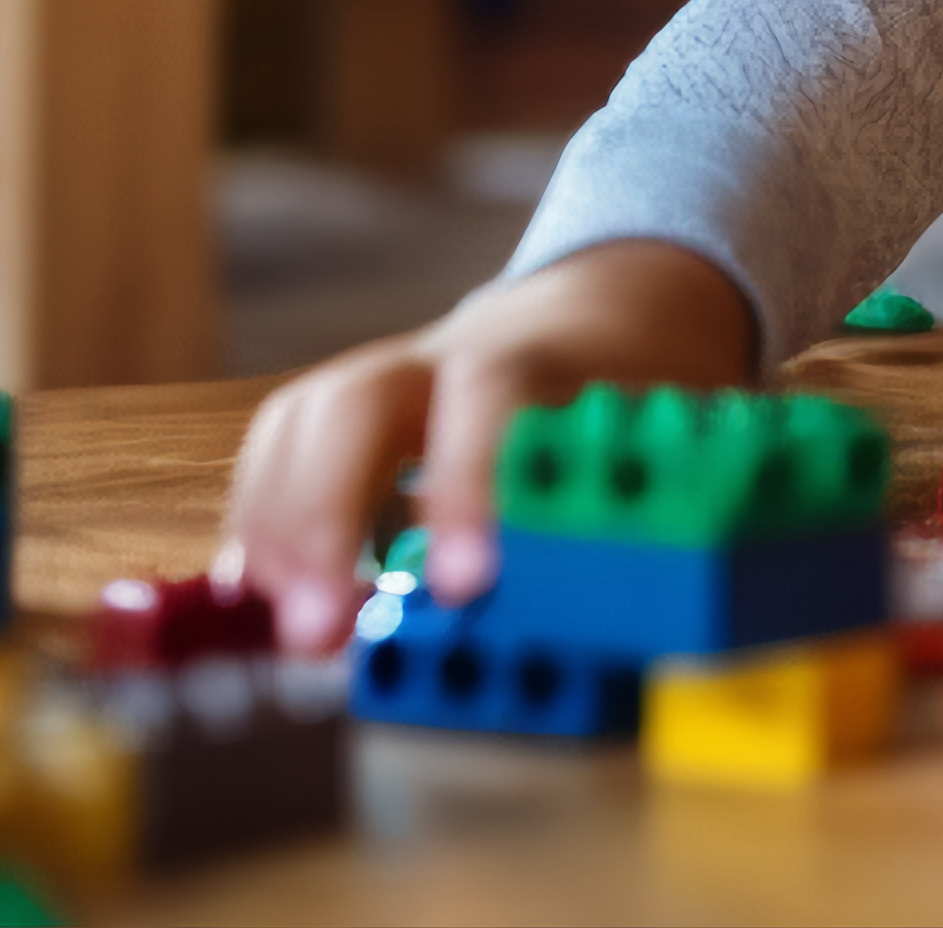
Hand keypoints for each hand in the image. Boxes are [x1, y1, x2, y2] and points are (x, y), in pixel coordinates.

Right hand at [212, 236, 761, 654]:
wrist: (618, 308)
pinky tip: (263, 600)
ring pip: (300, 422)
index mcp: (543, 357)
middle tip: (321, 634)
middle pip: (354, 402)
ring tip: (289, 628)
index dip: (468, 484)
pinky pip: (281, 454)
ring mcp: (387, 381)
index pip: (492, 395)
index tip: (462, 587)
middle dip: (324, 519)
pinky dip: (262, 528)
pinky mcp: (349, 419)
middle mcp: (444, 360)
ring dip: (278, 531)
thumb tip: (637, 615)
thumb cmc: (647, 392)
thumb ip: (653, 507)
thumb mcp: (680, 438)